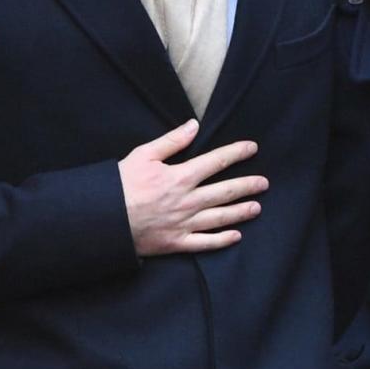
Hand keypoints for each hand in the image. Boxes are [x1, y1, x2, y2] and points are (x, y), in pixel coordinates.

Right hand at [118, 118, 267, 256]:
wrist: (105, 218)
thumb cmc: (121, 185)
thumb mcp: (144, 155)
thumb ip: (172, 141)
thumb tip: (193, 125)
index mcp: (181, 177)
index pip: (217, 162)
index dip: (237, 153)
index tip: (253, 149)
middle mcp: (188, 201)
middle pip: (225, 191)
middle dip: (247, 186)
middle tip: (264, 183)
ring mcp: (184, 223)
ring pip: (220, 217)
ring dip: (241, 212)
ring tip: (257, 207)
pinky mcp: (177, 242)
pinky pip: (205, 243)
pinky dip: (222, 240)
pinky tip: (236, 236)